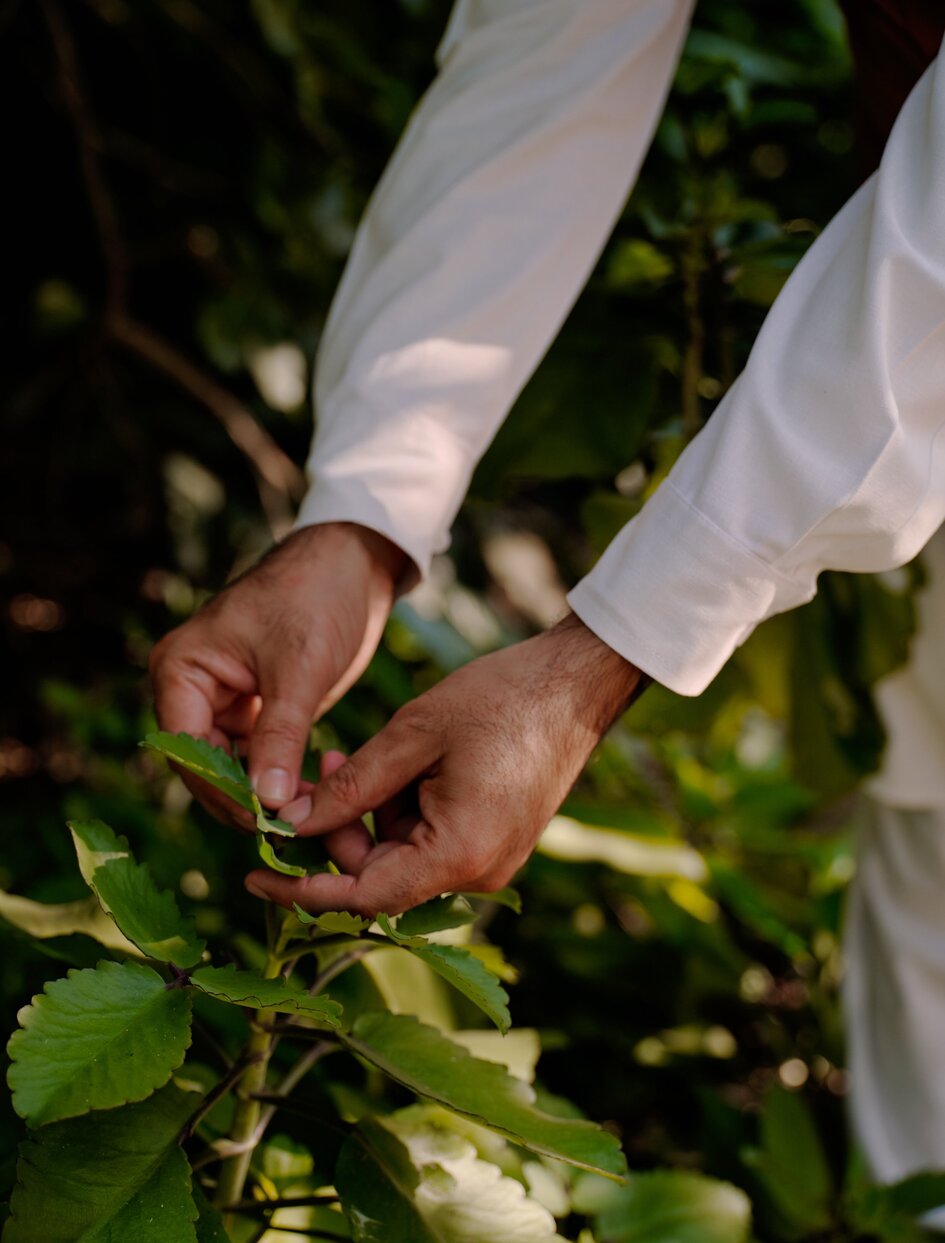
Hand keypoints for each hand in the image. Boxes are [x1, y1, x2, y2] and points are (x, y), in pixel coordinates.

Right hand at [149, 522, 406, 825]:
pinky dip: (280, 779)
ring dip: (265, 796)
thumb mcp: (299, 669)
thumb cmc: (316, 598)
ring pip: (232, 770)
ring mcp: (222, 702)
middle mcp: (191, 690)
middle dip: (244, 800)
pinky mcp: (257, 710)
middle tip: (293, 833)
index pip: (186, 750)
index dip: (222, 791)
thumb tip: (267, 804)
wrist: (353, 565)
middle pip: (204, 767)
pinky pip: (257, 759)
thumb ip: (279, 736)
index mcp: (181, 670)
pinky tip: (312, 798)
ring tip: (309, 820)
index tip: (267, 822)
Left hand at [245, 614, 643, 914]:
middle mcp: (479, 871)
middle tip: (319, 770)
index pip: (365, 898)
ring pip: (402, 857)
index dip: (304, 890)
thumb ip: (352, 787)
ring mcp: (492, 858)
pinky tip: (394, 767)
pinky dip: (400, 812)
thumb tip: (295, 823)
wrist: (577, 684)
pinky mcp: (496, 840)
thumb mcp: (413, 735)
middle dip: (338, 832)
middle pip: (381, 876)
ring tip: (351, 755)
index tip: (254, 877)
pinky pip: (430, 842)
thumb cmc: (501, 699)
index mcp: (460, 852)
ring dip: (368, 817)